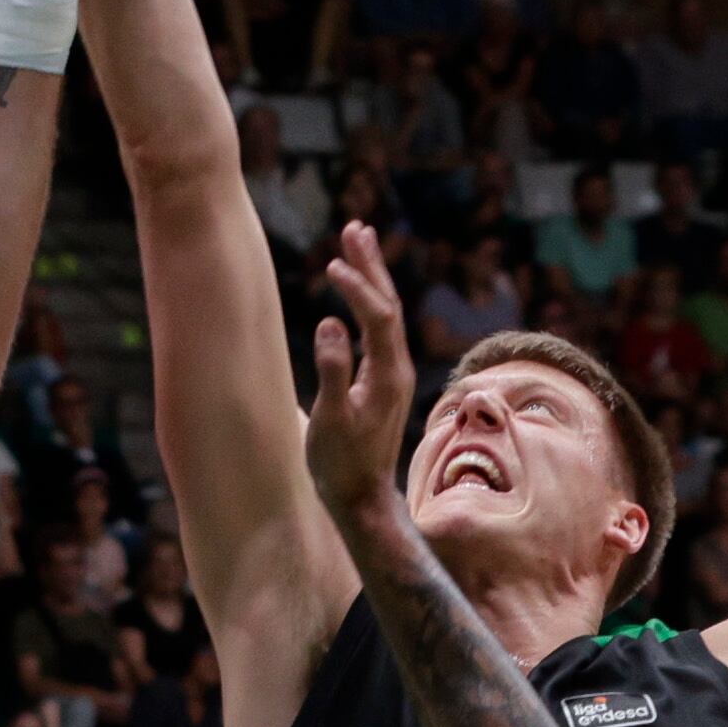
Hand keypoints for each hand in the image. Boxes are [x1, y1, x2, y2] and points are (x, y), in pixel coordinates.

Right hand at [304, 223, 421, 522]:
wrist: (360, 499)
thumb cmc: (341, 464)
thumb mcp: (331, 420)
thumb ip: (332, 370)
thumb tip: (330, 323)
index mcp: (387, 376)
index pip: (377, 317)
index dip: (357, 288)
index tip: (332, 265)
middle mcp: (397, 369)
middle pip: (389, 305)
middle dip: (372, 266)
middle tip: (356, 228)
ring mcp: (393, 375)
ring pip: (387, 316)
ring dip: (372, 279)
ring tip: (355, 245)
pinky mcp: (384, 382)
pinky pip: (379, 330)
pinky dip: (367, 303)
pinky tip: (355, 295)